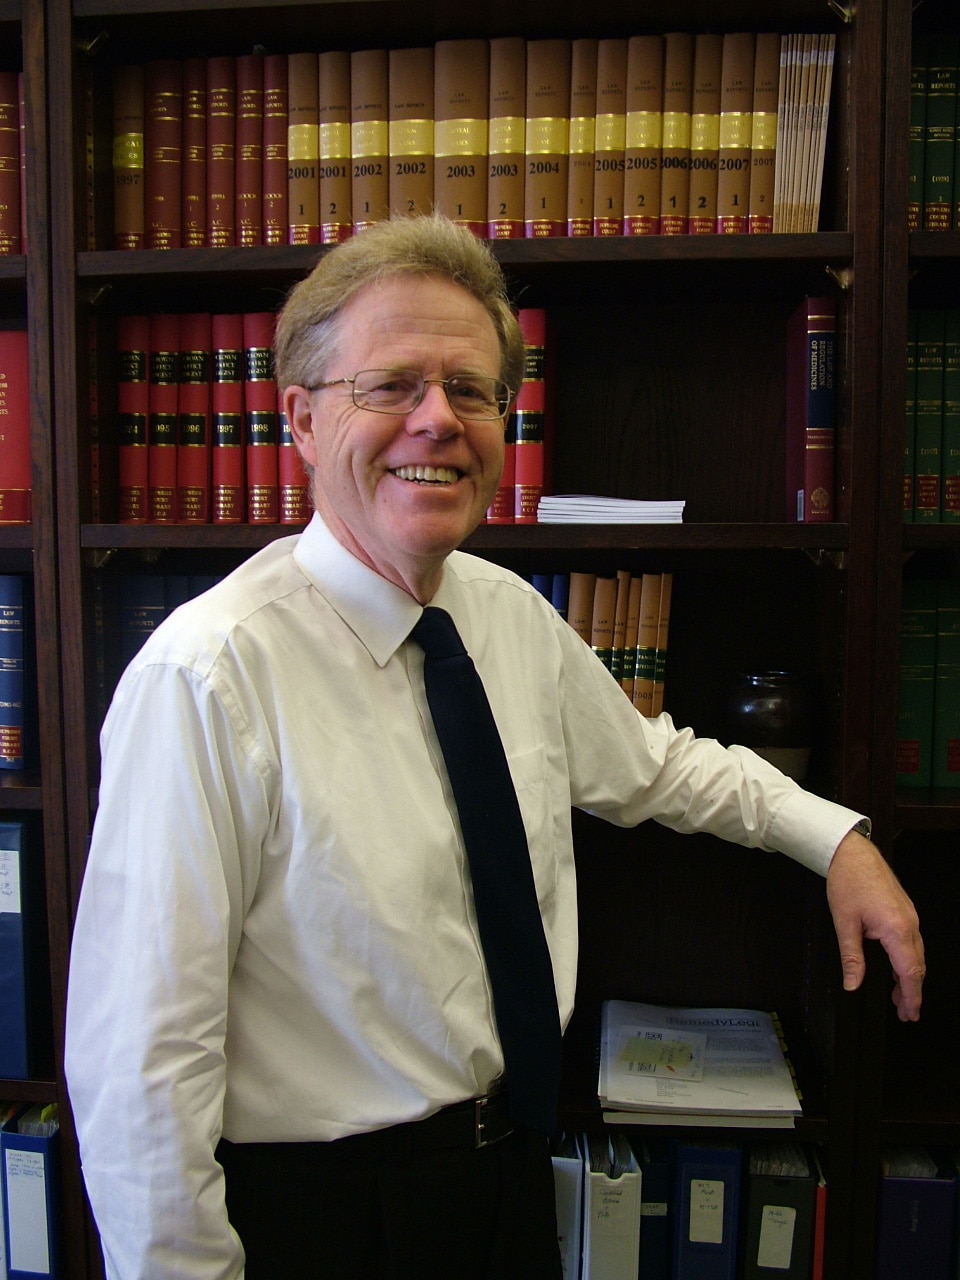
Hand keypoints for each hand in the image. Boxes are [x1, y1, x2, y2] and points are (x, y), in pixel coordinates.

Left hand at [825, 829, 923, 1020]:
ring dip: (910, 977)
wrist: (851, 852)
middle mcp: (909, 923)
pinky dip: (907, 960)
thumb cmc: (848, 880)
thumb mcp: (844, 923)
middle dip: (912, 992)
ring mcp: (909, 916)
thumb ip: (851, 958)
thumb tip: (852, 984)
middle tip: (906, 1013)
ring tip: (900, 997)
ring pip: (916, 954)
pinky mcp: (904, 911)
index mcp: (897, 928)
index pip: (910, 972)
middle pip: (917, 966)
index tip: (910, 1013)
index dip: (911, 996)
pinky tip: (896, 968)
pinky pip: (911, 941)